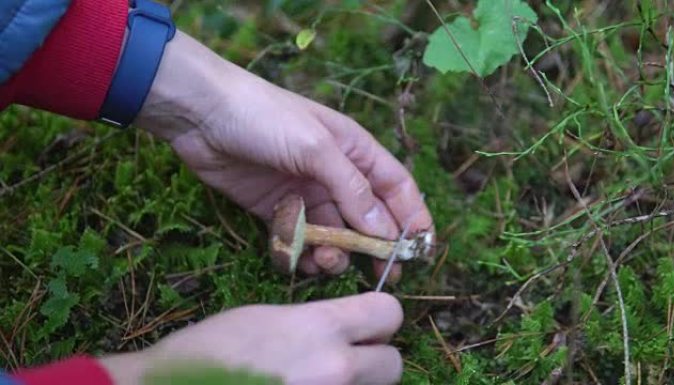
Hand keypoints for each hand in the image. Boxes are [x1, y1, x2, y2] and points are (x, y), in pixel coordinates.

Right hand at [99, 293, 403, 384]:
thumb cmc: (210, 352)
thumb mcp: (266, 320)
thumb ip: (314, 324)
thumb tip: (344, 333)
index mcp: (319, 327)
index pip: (389, 312)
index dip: (380, 318)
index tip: (365, 325)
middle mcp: (336, 367)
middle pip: (394, 364)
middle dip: (374, 361)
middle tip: (342, 362)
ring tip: (316, 381)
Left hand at [135, 32, 432, 277]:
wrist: (201, 113)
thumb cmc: (265, 117)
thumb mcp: (316, 148)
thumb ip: (351, 190)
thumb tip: (385, 231)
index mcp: (354, 150)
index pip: (396, 187)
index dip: (413, 217)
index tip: (423, 249)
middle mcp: (335, 174)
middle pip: (368, 217)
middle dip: (376, 246)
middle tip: (381, 275)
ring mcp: (306, 194)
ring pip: (335, 235)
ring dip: (337, 254)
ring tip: (328, 262)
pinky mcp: (277, 210)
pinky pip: (301, 240)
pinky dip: (304, 253)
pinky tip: (301, 260)